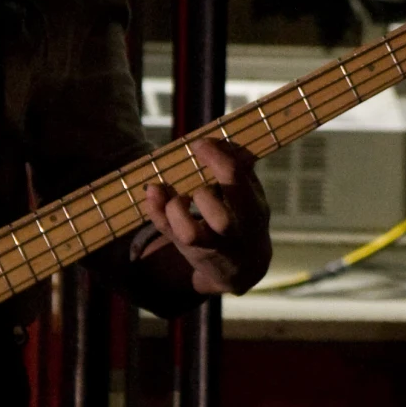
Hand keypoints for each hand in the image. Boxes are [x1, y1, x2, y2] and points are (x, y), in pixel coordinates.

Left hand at [140, 139, 272, 296]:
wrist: (243, 266)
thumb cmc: (245, 218)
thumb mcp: (252, 195)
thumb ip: (240, 168)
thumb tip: (220, 140)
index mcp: (253, 209)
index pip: (235, 180)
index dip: (214, 157)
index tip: (199, 144)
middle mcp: (234, 232)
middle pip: (220, 218)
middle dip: (202, 194)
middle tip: (196, 184)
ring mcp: (210, 246)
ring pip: (189, 233)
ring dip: (176, 207)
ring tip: (178, 197)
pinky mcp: (188, 251)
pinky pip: (167, 233)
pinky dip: (155, 212)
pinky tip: (152, 193)